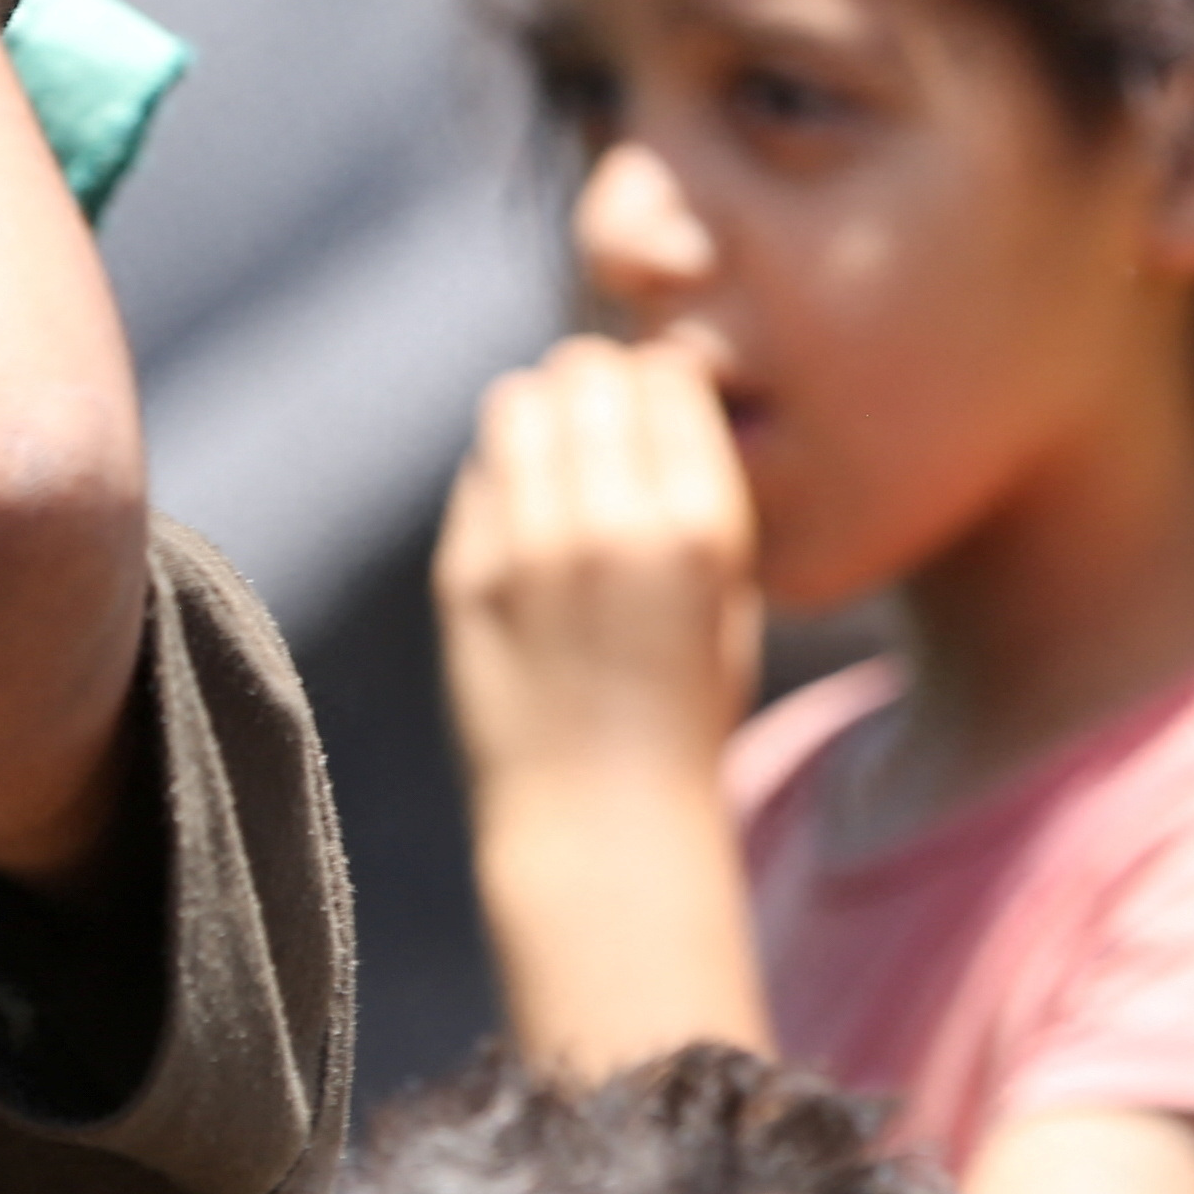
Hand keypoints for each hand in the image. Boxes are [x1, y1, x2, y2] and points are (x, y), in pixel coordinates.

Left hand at [434, 335, 764, 810]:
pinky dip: (502, 475)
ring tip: (556, 451)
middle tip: (600, 416)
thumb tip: (654, 405)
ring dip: (541, 412)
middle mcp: (614, 524)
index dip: (660, 384)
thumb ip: (697, 502)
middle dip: (596, 383)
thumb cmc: (683, 715)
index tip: (655, 404)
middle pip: (588, 372)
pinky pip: (478, 471)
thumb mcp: (730, 603)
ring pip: (518, 401)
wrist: (600, 821)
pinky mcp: (463, 572)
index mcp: (701, 531)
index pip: (666, 380)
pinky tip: (523, 514)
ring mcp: (529, 546)